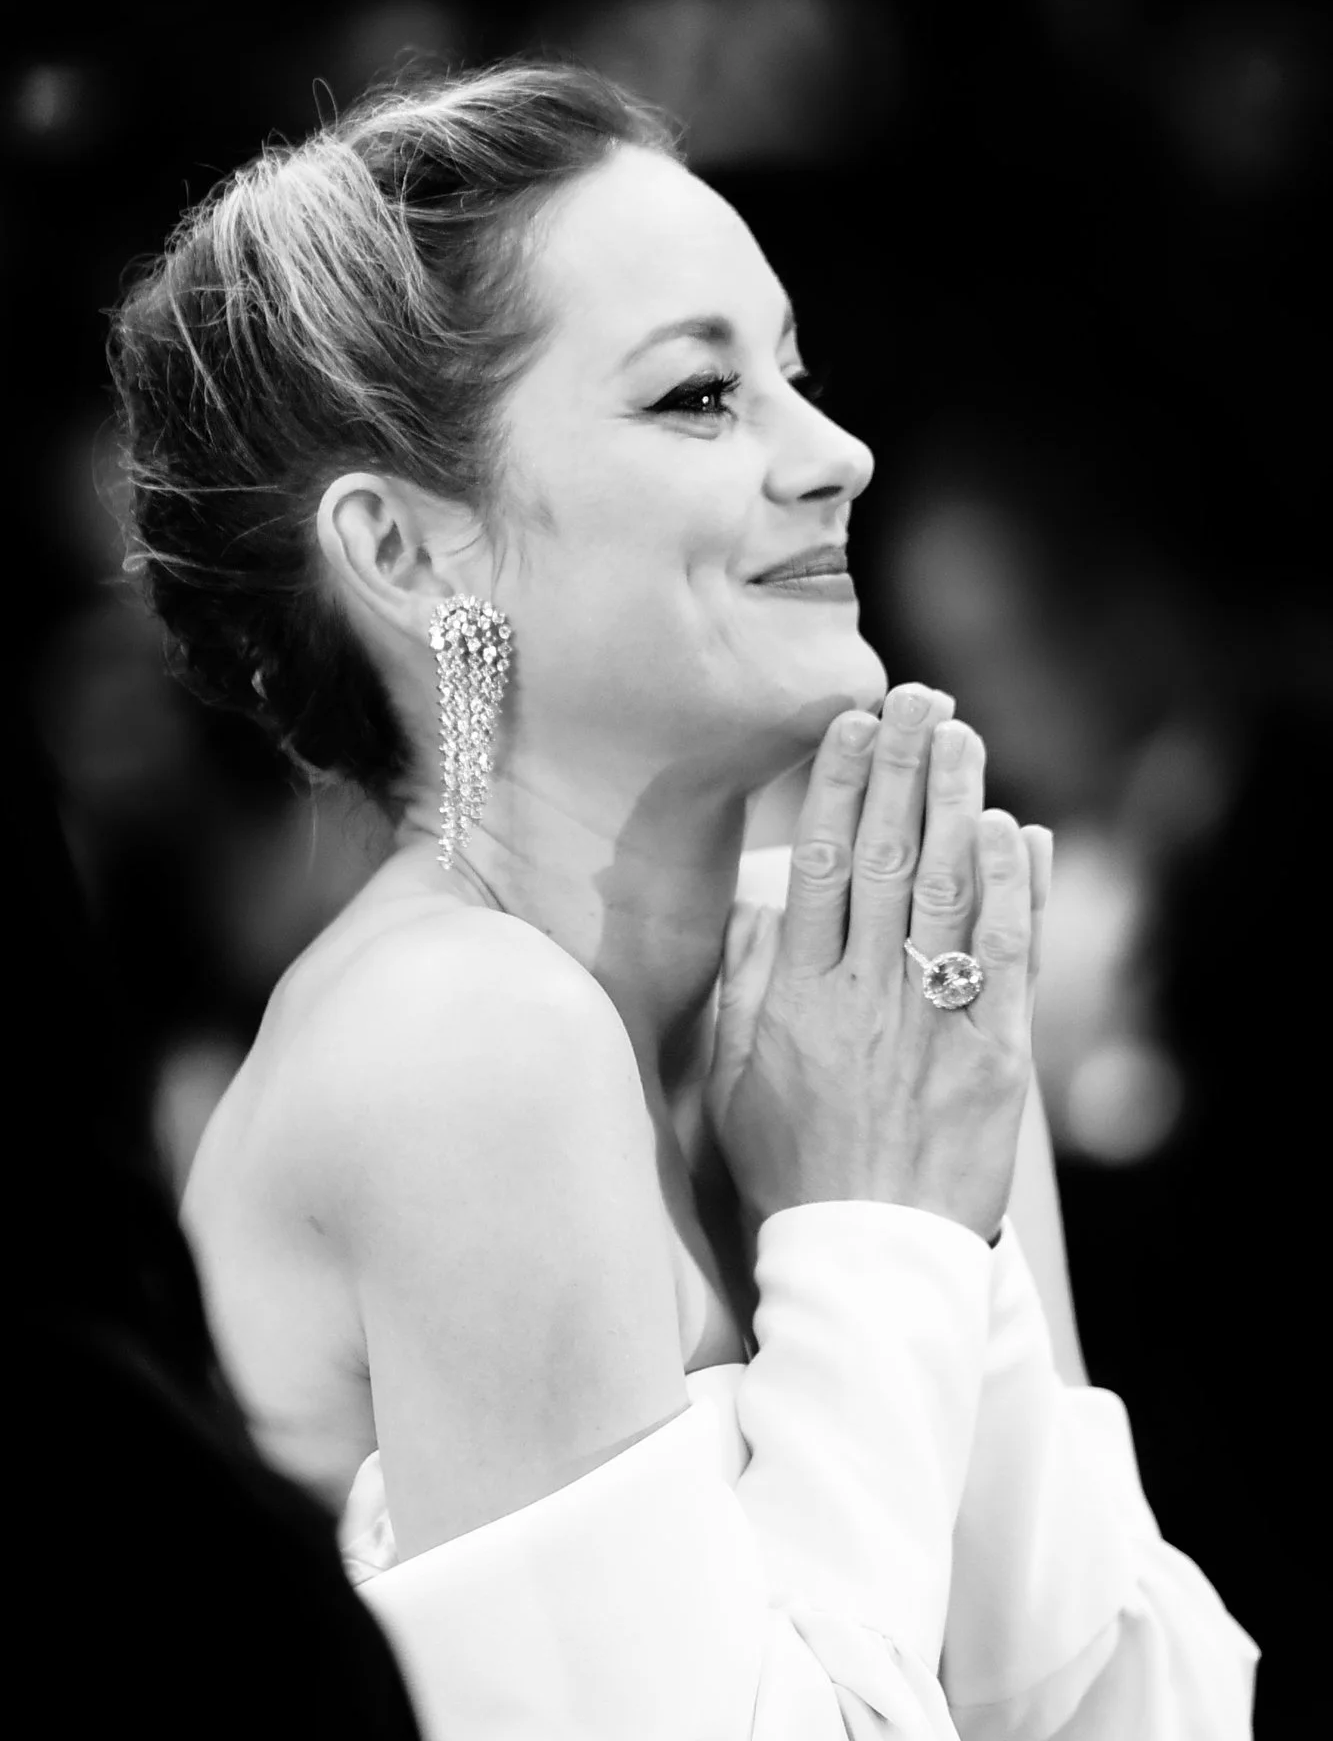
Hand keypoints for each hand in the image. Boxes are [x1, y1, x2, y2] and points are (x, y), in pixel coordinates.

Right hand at [707, 685, 1051, 1241]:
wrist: (866, 1262)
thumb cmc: (791, 1172)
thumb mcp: (731, 1082)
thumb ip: (743, 988)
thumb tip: (763, 905)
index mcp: (797, 997)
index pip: (819, 865)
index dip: (837, 786)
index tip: (851, 724)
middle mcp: (865, 994)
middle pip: (886, 857)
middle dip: (901, 767)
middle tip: (919, 695)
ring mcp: (933, 1021)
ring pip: (947, 888)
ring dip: (956, 800)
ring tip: (961, 734)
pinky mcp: (995, 1056)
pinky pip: (1007, 955)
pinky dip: (1014, 888)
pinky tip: (1014, 828)